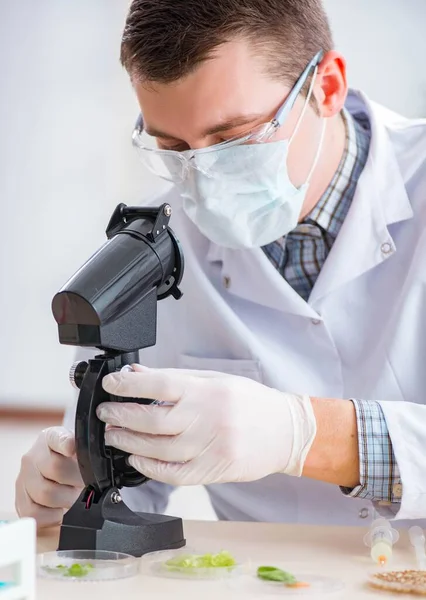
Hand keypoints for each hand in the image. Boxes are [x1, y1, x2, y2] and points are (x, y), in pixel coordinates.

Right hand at [15, 427, 83, 527]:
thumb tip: (96, 466)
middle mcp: (32, 456)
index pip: (57, 437)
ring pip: (46, 494)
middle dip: (77, 481)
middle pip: (56, 469)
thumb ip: (86, 454)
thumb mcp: (80, 451)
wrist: (55, 473)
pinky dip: (52, 516)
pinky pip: (35, 513)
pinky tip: (60, 510)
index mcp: (50, 438)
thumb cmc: (71, 462)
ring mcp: (23, 479)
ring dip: (67, 500)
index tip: (72, 448)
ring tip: (74, 497)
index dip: (66, 443)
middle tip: (85, 485)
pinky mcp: (20, 501)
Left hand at [98, 365, 316, 485]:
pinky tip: (135, 457)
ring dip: (128, 441)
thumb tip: (138, 374)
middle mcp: (209, 419)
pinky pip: (173, 473)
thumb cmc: (251, 402)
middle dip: (121, 415)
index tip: (111, 385)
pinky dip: (149, 467)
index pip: (161, 385)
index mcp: (209, 391)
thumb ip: (175, 378)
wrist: (285, 432)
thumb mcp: (215, 379)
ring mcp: (211, 448)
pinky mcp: (212, 471)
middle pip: (153, 419)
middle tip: (106, 413)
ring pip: (158, 449)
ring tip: (113, 434)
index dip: (130, 385)